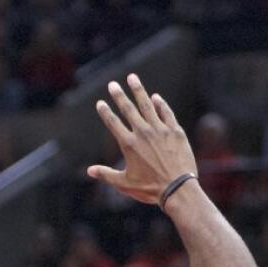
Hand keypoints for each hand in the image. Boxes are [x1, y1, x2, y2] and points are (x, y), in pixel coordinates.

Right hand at [88, 74, 197, 204]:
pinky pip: (166, 113)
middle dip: (119, 95)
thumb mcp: (124, 183)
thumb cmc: (150, 188)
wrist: (178, 188)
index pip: (113, 123)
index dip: (106, 112)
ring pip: (147, 105)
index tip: (101, 102)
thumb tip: (89, 171)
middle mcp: (143, 133)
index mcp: (129, 144)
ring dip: (139, 91)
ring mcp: (160, 130)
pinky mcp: (175, 131)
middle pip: (128, 109)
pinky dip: (161, 104)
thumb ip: (106, 174)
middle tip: (112, 84)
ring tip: (132, 78)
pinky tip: (156, 97)